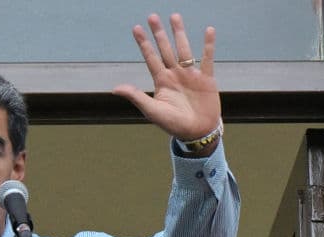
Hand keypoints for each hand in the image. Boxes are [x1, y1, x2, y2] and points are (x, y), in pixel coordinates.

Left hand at [112, 13, 221, 143]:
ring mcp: (191, 75)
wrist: (198, 134)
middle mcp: (175, 74)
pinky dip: (208, 45)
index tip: (136, 28)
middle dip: (159, 33)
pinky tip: (209, 30)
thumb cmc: (174, 125)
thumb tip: (115, 88)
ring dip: (179, 33)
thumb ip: (136, 97)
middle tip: (152, 16)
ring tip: (175, 16)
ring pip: (184, 49)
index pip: (151, 58)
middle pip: (165, 49)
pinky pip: (207, 59)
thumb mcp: (153, 111)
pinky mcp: (207, 79)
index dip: (144, 44)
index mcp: (162, 81)